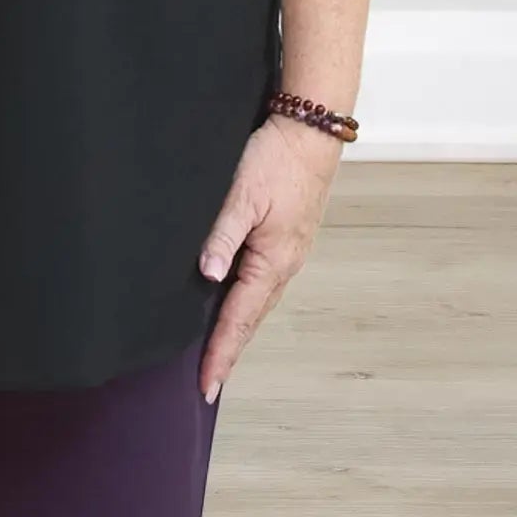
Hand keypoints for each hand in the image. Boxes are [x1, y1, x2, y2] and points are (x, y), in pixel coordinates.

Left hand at [196, 112, 344, 401]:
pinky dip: (248, 301)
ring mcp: (289, 252)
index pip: (240, 317)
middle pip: (252, 317)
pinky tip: (236, 302)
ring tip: (220, 352)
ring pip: (259, 300)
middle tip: (209, 381)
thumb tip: (207, 276)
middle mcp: (285, 264)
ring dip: (239, 327)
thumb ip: (222, 235)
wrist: (310, 131)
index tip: (206, 384)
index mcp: (273, 260)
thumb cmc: (276, 159)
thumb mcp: (241, 195)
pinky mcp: (288, 238)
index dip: (221, 352)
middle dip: (230, 349)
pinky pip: (264, 281)